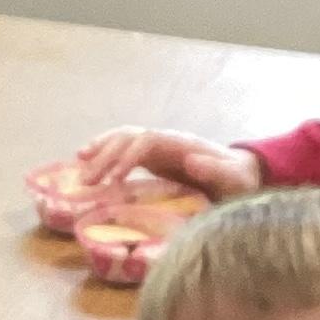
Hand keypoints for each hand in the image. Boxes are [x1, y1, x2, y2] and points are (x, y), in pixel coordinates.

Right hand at [74, 126, 261, 200]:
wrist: (240, 176)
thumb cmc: (238, 181)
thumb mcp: (234, 179)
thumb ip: (216, 171)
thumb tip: (191, 161)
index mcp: (181, 144)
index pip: (147, 141)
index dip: (129, 156)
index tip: (116, 179)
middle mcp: (165, 140)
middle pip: (128, 138)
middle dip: (106, 156)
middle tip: (86, 181)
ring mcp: (157, 147)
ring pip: (122, 140)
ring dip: (99, 153)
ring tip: (78, 170)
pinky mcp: (152, 158)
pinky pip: (123, 151)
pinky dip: (104, 155)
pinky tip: (86, 165)